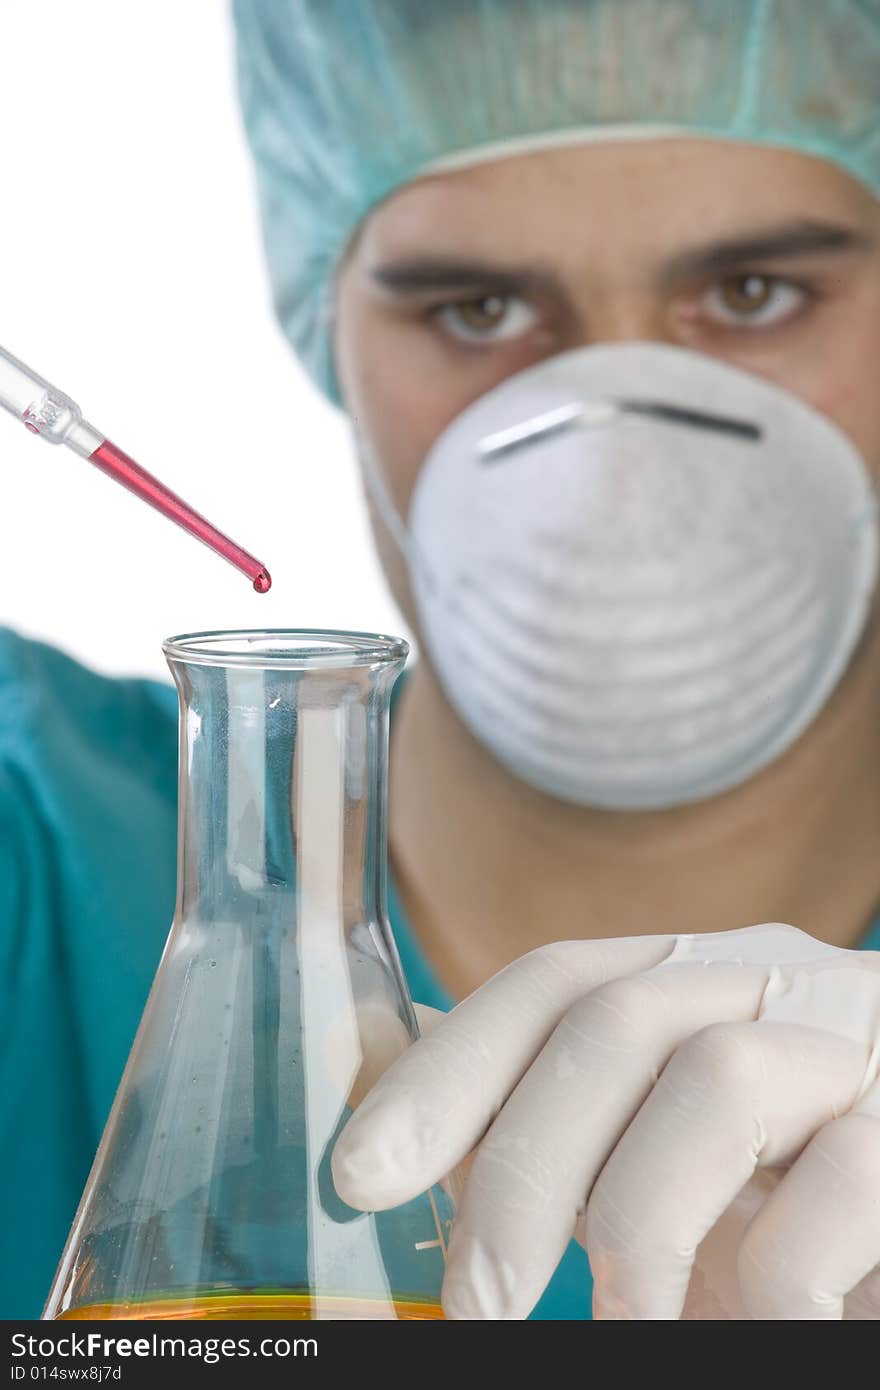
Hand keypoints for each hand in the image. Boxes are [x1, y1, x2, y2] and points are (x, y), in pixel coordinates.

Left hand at [332, 923, 879, 1318]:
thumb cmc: (787, 1189)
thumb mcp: (661, 1150)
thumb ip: (563, 1131)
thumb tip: (402, 1149)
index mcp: (694, 977)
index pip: (555, 983)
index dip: (447, 1067)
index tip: (360, 1173)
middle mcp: (772, 984)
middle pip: (617, 1020)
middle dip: (522, 1164)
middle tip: (475, 1301)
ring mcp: (854, 1040)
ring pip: (719, 1076)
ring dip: (638, 1221)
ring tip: (620, 1326)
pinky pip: (844, 1175)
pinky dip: (774, 1275)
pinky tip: (762, 1325)